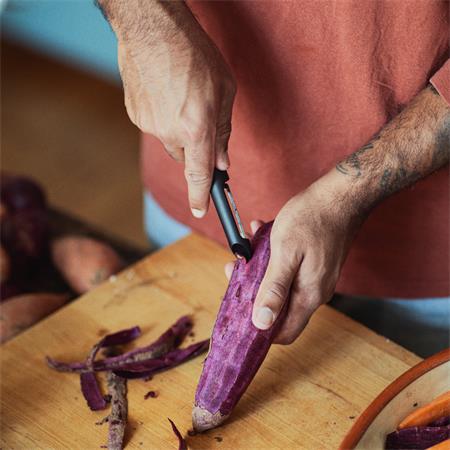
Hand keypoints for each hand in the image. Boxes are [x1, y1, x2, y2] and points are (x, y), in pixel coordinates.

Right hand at [117, 10, 235, 216]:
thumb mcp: (224, 90)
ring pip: (170, 142)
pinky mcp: (135, 115)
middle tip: (199, 120)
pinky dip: (163, 118)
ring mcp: (150, 124)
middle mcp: (171, 132)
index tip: (201, 211)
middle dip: (195, 148)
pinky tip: (165, 94)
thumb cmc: (194, 53)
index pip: (199, 174)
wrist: (152, 27)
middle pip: (186, 158)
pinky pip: (155, 127)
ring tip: (181, 99)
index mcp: (197, 127)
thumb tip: (221, 160)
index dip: (200, 197)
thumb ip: (223, 131)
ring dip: (178, 131)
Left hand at [225, 175, 363, 343]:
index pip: (284, 332)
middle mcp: (315, 291)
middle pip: (279, 308)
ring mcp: (317, 277)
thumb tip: (261, 323)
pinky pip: (289, 269)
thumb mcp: (285, 253)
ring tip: (250, 245)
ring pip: (281, 285)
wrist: (340, 195)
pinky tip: (263, 235)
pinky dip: (273, 257)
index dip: (260, 329)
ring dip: (261, 268)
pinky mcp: (315, 264)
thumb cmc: (312, 219)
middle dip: (254, 290)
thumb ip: (273, 289)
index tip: (239, 310)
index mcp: (309, 295)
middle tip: (238, 268)